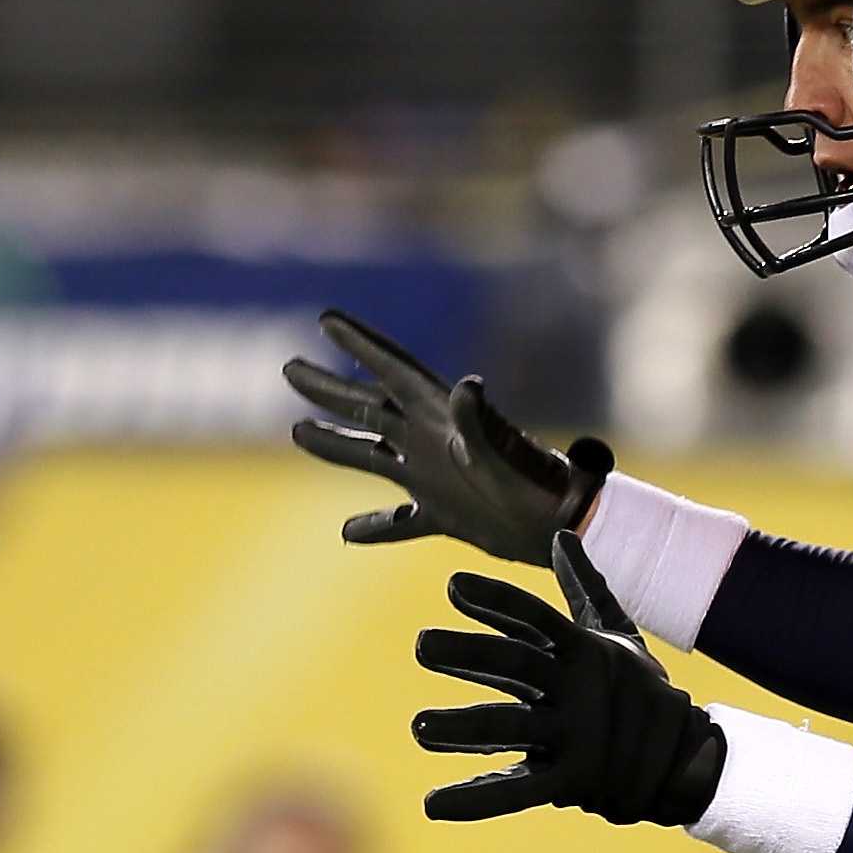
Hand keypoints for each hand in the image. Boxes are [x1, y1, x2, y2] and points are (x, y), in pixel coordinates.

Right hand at [285, 309, 611, 565]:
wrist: (562, 526)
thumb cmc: (537, 486)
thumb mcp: (503, 452)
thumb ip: (480, 422)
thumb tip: (466, 386)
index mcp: (441, 418)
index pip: (391, 371)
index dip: (360, 344)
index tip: (326, 318)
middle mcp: (431, 442)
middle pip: (368, 408)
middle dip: (329, 388)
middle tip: (289, 367)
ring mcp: (434, 479)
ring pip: (372, 458)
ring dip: (336, 445)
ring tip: (296, 433)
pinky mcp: (445, 516)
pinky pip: (400, 522)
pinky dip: (375, 527)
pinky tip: (347, 533)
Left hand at [411, 532, 724, 825]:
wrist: (685, 758)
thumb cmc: (641, 688)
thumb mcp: (616, 632)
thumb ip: (584, 586)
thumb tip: (561, 533)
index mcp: (585, 650)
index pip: (537, 618)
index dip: (498, 601)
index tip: (453, 585)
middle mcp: (579, 688)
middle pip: (518, 665)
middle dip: (470, 654)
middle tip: (422, 645)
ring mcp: (576, 736)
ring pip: (511, 728)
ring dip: (464, 727)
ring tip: (419, 726)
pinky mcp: (572, 782)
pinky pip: (520, 792)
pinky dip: (478, 798)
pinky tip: (434, 804)